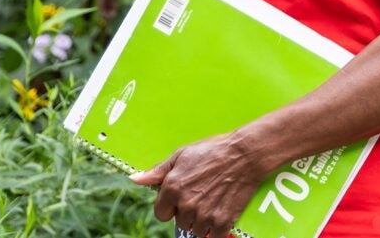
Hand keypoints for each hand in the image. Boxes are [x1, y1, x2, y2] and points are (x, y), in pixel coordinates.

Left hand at [130, 131, 268, 237]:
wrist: (244, 155)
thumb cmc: (213, 150)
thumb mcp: (181, 155)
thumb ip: (158, 171)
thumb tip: (135, 179)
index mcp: (172, 188)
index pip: (161, 214)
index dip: (171, 206)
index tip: (181, 199)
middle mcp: (186, 204)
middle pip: (180, 222)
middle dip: (188, 213)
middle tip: (202, 195)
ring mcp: (204, 214)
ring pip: (196, 230)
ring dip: (203, 221)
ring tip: (213, 202)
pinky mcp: (222, 221)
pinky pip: (214, 237)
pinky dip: (217, 230)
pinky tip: (221, 214)